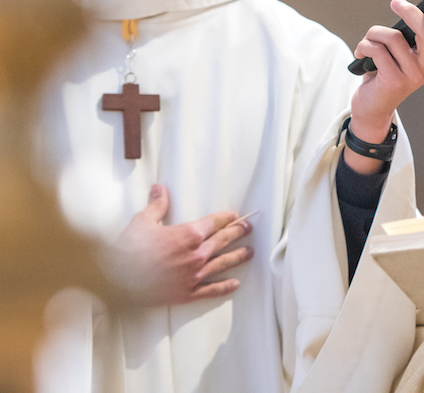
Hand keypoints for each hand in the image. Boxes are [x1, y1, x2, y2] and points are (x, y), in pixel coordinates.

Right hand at [109, 184, 252, 305]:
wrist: (116, 280)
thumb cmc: (128, 249)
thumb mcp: (142, 222)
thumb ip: (157, 205)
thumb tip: (159, 188)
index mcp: (188, 234)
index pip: (214, 223)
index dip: (226, 218)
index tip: (235, 216)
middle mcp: (196, 254)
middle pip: (223, 241)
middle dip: (238, 232)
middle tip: (248, 228)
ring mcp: (193, 275)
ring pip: (222, 263)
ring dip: (238, 257)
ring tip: (250, 252)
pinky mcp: (186, 293)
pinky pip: (211, 290)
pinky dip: (224, 287)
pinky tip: (235, 284)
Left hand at [346, 0, 423, 173]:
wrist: (372, 106)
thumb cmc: (386, 73)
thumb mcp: (403, 55)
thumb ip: (410, 37)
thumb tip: (404, 12)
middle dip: (410, 12)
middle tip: (396, 3)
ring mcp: (413, 76)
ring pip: (393, 37)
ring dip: (373, 34)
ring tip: (367, 43)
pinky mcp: (394, 81)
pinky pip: (377, 49)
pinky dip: (364, 46)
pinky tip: (361, 54)